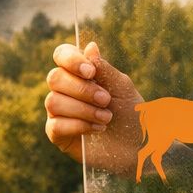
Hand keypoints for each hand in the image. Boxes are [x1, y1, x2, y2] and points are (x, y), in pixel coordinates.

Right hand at [44, 41, 143, 174]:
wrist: (138, 146)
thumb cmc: (132, 114)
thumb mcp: (122, 88)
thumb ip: (105, 69)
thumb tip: (90, 46)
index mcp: (80, 73)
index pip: (62, 55)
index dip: (71, 60)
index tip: (91, 72)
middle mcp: (65, 90)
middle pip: (54, 78)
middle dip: (82, 89)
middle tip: (106, 100)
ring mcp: (59, 111)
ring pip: (53, 101)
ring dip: (84, 109)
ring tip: (106, 118)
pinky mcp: (57, 134)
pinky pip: (55, 125)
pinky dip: (79, 125)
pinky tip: (98, 129)